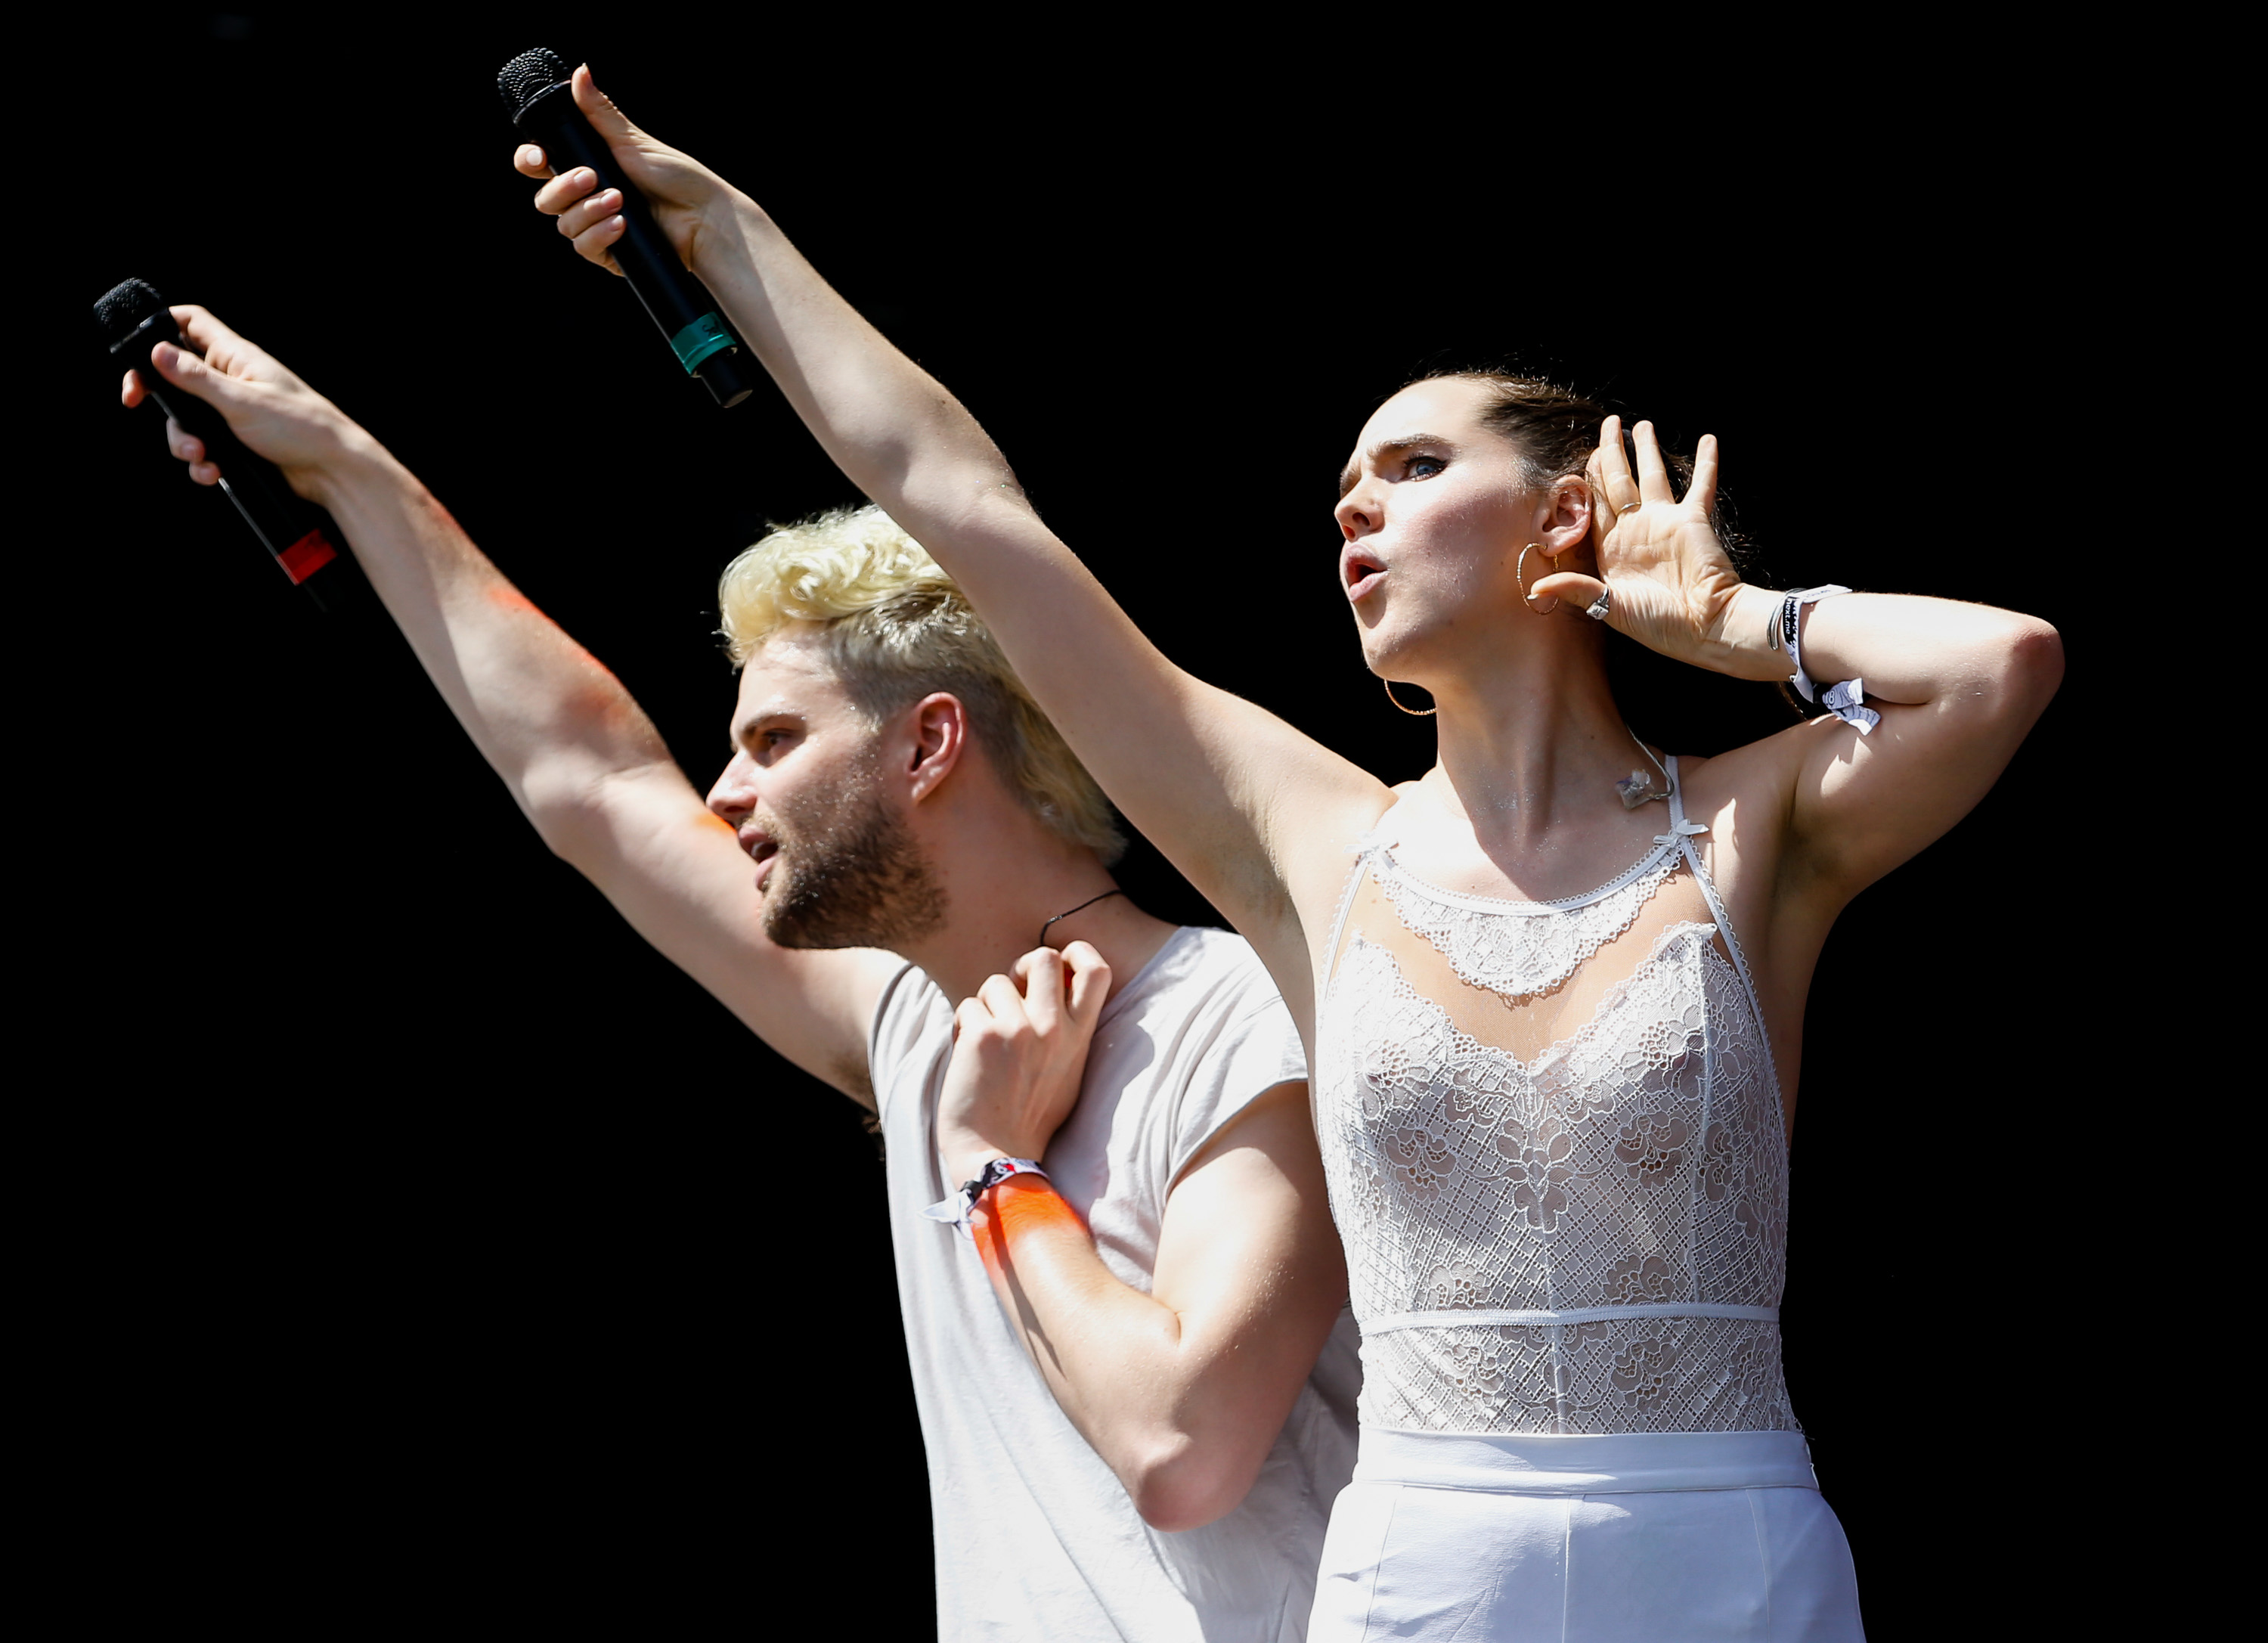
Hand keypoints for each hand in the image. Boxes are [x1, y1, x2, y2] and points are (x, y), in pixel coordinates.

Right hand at [118, 306, 358, 505]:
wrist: (335, 471)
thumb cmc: (301, 428)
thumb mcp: (240, 401)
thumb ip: (196, 378)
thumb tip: (157, 350)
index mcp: (235, 356)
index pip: (189, 322)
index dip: (159, 328)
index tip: (138, 354)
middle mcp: (232, 379)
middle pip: (176, 377)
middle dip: (163, 400)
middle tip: (138, 404)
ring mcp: (235, 411)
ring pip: (188, 419)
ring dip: (184, 440)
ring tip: (201, 456)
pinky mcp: (239, 440)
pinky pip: (206, 445)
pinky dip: (203, 460)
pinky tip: (213, 472)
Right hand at [514, 65, 732, 277]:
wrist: (703, 217)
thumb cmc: (675, 177)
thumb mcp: (632, 141)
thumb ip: (599, 113)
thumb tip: (580, 72)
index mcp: (585, 167)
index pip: (541, 165)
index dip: (529, 161)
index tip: (537, 157)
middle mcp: (586, 198)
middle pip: (546, 199)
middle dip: (562, 188)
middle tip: (590, 178)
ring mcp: (596, 225)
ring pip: (564, 224)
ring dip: (589, 211)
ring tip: (619, 200)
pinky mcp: (609, 253)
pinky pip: (585, 247)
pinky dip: (600, 235)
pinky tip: (621, 225)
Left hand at [936, 943, 1111, 1186]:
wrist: (997, 1155)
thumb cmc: (1029, 1119)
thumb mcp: (1068, 1074)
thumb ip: (1067, 1034)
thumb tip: (1054, 994)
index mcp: (1080, 1037)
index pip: (1097, 971)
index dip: (1078, 953)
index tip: (1060, 964)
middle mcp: (1054, 1028)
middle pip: (1044, 957)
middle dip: (1022, 966)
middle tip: (1011, 992)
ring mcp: (1019, 1029)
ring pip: (995, 982)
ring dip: (984, 1006)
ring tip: (982, 1039)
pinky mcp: (983, 1036)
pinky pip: (968, 1007)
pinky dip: (961, 1026)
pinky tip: (965, 1053)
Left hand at [1531, 416, 1780, 680]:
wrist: (1705, 625)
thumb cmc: (1659, 624)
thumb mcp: (1610, 608)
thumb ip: (1576, 590)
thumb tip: (1535, 588)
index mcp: (1612, 548)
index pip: (1594, 505)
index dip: (1587, 481)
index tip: (1580, 457)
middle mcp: (1636, 529)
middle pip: (1617, 482)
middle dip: (1610, 454)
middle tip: (1608, 425)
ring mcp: (1665, 521)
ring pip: (1651, 475)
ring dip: (1646, 449)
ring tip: (1640, 425)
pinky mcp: (1693, 519)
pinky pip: (1701, 485)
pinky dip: (1706, 463)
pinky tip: (1708, 438)